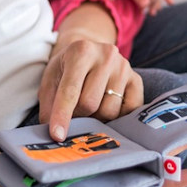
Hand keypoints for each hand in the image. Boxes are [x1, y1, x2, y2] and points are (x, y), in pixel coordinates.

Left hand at [38, 3, 142, 140]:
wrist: (88, 52)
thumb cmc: (67, 68)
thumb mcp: (50, 79)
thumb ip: (49, 105)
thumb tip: (54, 135)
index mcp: (80, 51)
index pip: (70, 91)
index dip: (62, 116)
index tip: (57, 135)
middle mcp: (106, 56)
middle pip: (90, 104)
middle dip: (79, 115)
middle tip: (75, 110)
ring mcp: (124, 67)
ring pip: (109, 111)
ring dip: (97, 117)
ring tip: (91, 105)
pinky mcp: (137, 80)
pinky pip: (128, 112)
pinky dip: (115, 117)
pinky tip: (106, 106)